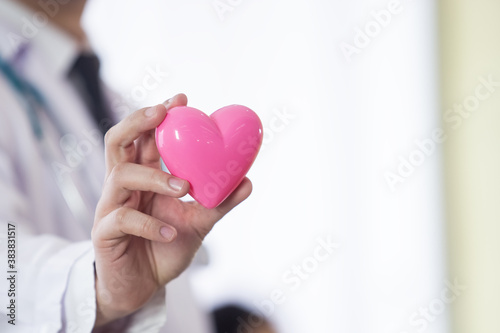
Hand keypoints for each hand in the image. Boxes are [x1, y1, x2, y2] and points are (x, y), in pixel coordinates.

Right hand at [91, 94, 251, 325]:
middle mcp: (123, 185)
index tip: (181, 98)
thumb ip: (218, 202)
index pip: (144, 137)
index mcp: (143, 177)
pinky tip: (172, 232)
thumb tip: (247, 181)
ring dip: (155, 177)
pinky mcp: (104, 232)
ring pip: (120, 175)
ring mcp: (110, 206)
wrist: (143, 286)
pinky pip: (123, 218)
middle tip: (163, 113)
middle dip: (138, 121)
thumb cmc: (166, 247)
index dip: (157, 114)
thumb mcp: (198, 222)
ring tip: (183, 187)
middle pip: (117, 141)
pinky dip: (151, 224)